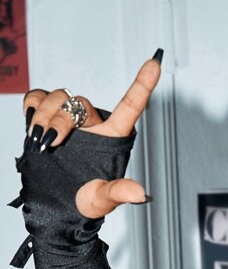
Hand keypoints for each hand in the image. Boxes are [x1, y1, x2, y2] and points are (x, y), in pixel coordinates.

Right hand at [21, 53, 161, 217]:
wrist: (55, 205)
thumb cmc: (84, 203)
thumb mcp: (102, 200)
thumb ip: (119, 192)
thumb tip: (140, 193)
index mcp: (112, 137)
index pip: (130, 106)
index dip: (143, 83)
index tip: (155, 63)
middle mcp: (92, 124)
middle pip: (79, 103)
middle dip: (62, 119)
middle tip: (52, 143)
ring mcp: (69, 120)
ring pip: (59, 97)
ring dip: (46, 116)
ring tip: (41, 140)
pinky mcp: (45, 118)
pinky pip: (38, 97)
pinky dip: (32, 107)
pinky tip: (32, 124)